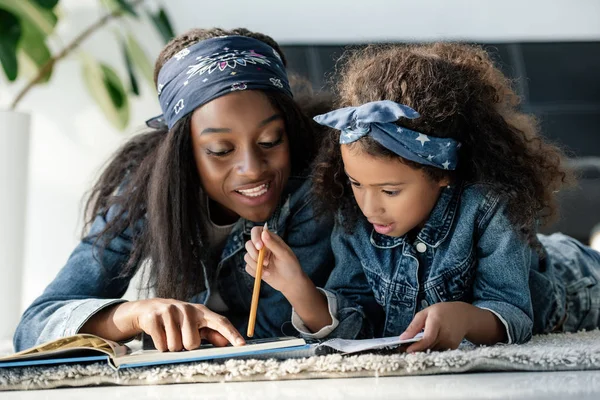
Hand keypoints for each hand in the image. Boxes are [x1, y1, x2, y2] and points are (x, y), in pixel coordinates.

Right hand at [84, 299, 245, 351]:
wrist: (148, 309)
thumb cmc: (178, 320)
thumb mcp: (195, 324)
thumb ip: (211, 333)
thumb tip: (226, 342)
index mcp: (201, 311)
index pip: (220, 322)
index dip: (231, 334)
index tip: (242, 344)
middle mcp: (187, 309)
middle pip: (192, 343)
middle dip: (185, 345)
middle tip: (180, 336)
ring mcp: (170, 311)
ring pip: (176, 346)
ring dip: (171, 346)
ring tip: (169, 334)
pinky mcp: (154, 317)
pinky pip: (161, 345)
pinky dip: (160, 345)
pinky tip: (159, 333)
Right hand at [244, 225, 305, 294]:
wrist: (290, 283)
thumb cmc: (291, 266)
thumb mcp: (284, 254)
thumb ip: (273, 244)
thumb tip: (264, 232)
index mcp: (270, 239)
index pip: (256, 231)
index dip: (255, 237)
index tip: (259, 247)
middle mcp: (262, 247)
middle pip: (248, 244)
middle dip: (254, 254)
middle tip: (266, 262)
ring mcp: (258, 257)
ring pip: (247, 257)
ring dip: (256, 265)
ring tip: (267, 271)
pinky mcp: (255, 267)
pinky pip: (247, 267)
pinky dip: (255, 272)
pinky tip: (266, 275)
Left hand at [399, 302, 472, 351]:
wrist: (464, 316)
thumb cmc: (442, 312)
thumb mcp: (425, 313)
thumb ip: (414, 326)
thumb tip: (402, 338)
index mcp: (437, 322)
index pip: (427, 339)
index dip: (417, 346)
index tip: (407, 350)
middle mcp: (445, 334)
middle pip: (428, 347)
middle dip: (416, 349)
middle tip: (404, 350)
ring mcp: (450, 342)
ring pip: (432, 350)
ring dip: (423, 350)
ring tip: (414, 347)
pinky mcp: (453, 348)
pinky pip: (438, 351)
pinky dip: (431, 349)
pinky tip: (427, 345)